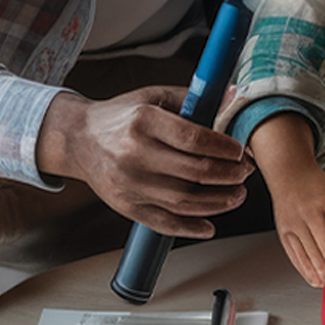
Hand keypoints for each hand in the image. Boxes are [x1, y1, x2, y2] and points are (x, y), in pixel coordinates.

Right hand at [36, 87, 252, 238]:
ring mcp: (129, 185)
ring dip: (219, 202)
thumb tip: (236, 96)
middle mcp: (134, 154)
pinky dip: (190, 228)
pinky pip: (164, 223)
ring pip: (185, 202)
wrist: (79, 140)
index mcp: (143, 121)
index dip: (224, 148)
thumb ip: (195, 99)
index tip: (240, 150)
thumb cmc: (122, 117)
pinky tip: (209, 224)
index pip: (194, 138)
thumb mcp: (154, 97)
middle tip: (245, 172)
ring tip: (237, 194)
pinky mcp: (126, 207)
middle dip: (230, 175)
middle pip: (194, 172)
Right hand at [264, 164, 324, 286]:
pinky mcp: (283, 231)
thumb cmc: (316, 186)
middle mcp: (309, 213)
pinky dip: (303, 268)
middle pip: (322, 247)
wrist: (289, 174)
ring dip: (318, 272)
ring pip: (307, 254)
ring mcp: (293, 223)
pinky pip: (294, 254)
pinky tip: (312, 276)